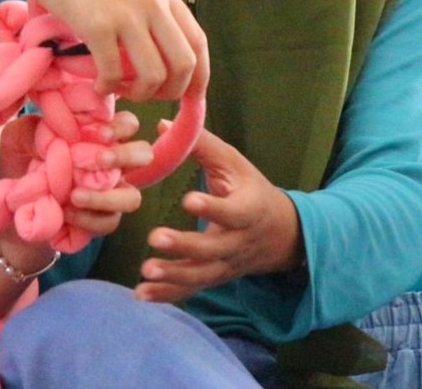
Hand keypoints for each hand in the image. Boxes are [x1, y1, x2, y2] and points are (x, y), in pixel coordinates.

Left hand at [1, 112, 150, 236]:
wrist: (11, 206)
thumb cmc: (20, 163)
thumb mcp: (18, 138)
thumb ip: (36, 127)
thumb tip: (58, 129)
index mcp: (96, 137)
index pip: (127, 124)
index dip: (121, 126)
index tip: (97, 133)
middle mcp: (110, 164)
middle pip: (144, 154)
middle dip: (127, 155)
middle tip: (100, 160)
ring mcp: (110, 194)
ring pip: (132, 197)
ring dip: (107, 197)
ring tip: (74, 195)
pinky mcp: (101, 221)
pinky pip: (109, 222)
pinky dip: (88, 219)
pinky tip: (65, 213)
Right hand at [23, 0, 208, 102]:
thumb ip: (146, 3)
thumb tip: (155, 40)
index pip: (197, 42)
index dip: (198, 77)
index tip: (188, 97)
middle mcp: (152, 3)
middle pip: (184, 64)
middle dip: (172, 92)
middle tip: (148, 95)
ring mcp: (127, 15)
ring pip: (155, 75)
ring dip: (140, 94)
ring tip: (120, 89)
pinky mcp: (97, 25)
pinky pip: (113, 72)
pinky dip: (108, 88)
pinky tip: (97, 84)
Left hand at [134, 127, 301, 302]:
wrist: (280, 233)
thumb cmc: (249, 189)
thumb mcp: (234, 164)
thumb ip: (201, 146)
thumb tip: (163, 125)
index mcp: (248, 210)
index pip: (232, 212)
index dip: (213, 208)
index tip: (188, 200)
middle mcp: (238, 242)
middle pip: (213, 249)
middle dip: (185, 246)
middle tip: (154, 238)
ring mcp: (227, 264)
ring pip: (202, 275)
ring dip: (173, 276)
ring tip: (145, 272)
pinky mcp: (214, 277)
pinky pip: (192, 289)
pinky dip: (167, 295)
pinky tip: (141, 294)